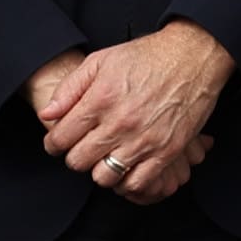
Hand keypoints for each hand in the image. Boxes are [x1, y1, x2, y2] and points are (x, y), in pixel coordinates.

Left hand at [34, 19, 233, 201]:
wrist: (192, 57)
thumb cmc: (147, 57)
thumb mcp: (101, 61)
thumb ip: (70, 88)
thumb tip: (47, 114)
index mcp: (100, 100)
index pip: (60, 138)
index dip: (53, 143)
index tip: (58, 143)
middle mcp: (119, 123)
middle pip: (78, 161)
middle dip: (75, 157)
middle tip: (82, 148)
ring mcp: (144, 140)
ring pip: (104, 177)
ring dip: (100, 170)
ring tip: (105, 158)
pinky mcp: (167, 151)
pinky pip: (138, 183)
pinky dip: (128, 181)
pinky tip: (127, 167)